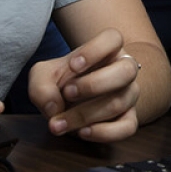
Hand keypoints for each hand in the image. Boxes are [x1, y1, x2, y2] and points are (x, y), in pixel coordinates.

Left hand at [26, 27, 140, 142]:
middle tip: (67, 93)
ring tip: (58, 122)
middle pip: (127, 70)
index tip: (72, 65)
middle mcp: (124, 70)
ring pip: (119, 102)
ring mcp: (129, 95)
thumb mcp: (44, 76)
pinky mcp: (129, 119)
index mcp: (108, 50)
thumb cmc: (65, 82)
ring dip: (85, 115)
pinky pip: (127, 128)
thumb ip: (41, 85)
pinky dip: (103, 133)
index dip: (95, 50)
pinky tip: (82, 132)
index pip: (113, 38)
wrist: (77, 102)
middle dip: (94, 84)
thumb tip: (54, 107)